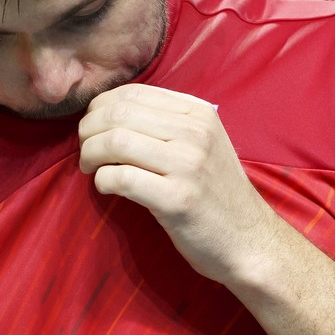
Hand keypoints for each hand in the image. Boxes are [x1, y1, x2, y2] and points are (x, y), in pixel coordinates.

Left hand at [77, 84, 285, 287]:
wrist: (249, 241)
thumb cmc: (215, 194)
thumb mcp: (202, 145)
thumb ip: (165, 123)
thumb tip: (106, 112)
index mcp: (199, 113)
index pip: (132, 93)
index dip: (100, 108)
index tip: (93, 129)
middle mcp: (195, 133)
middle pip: (118, 114)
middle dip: (88, 131)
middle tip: (85, 152)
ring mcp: (188, 165)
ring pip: (115, 141)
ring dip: (90, 155)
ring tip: (90, 169)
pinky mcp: (178, 199)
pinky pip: (121, 177)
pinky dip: (102, 180)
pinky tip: (106, 187)